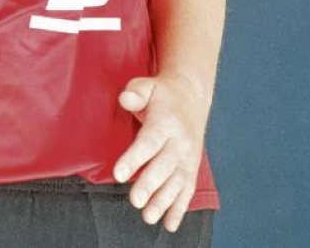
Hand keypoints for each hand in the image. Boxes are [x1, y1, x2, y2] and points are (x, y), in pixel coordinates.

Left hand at [112, 74, 210, 232]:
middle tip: (135, 201)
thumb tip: (125, 99)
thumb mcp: (147, 85)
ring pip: (176, 182)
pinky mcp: (191, 168)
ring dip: (163, 201)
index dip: (134, 159)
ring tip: (148, 217)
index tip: (119, 174)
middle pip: (163, 166)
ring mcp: (188, 157)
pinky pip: (187, 190)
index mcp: (166, 122)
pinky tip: (169, 224)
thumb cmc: (161, 93)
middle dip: (149, 185)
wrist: (191, 96)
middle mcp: (180, 142)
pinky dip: (179, 208)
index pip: (149, 142)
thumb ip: (135, 92)